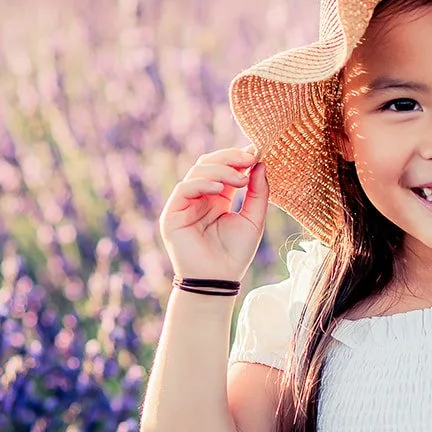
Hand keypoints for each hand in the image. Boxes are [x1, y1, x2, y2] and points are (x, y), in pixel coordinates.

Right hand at [159, 146, 268, 281]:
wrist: (218, 281)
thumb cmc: (235, 254)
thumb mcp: (253, 219)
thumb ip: (258, 192)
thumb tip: (260, 163)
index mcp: (216, 198)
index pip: (224, 168)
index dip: (238, 157)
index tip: (256, 150)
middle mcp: (199, 198)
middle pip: (209, 164)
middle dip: (230, 158)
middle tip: (249, 158)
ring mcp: (184, 205)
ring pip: (197, 172)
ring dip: (221, 171)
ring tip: (241, 178)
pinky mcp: (172, 214)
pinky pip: (184, 189)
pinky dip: (201, 184)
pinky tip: (219, 190)